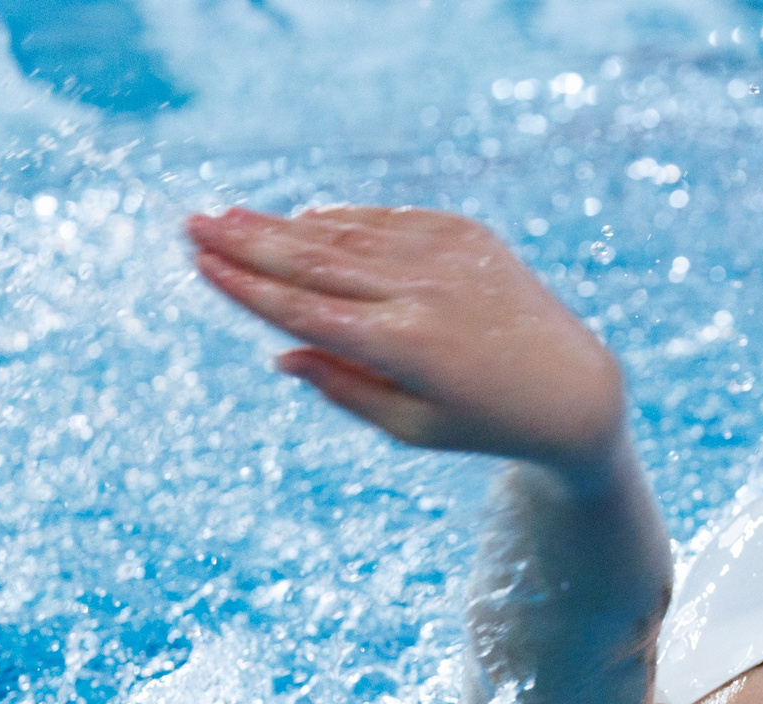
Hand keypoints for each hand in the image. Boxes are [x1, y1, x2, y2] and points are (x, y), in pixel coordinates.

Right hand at [186, 205, 627, 484]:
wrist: (572, 387)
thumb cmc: (483, 422)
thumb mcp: (412, 427)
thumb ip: (344, 387)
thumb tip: (279, 353)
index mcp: (404, 347)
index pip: (304, 309)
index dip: (246, 286)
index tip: (199, 263)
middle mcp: (421, 292)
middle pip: (314, 260)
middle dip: (247, 242)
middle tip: (191, 224)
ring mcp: (445, 256)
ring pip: (346, 233)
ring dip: (285, 225)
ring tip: (230, 217)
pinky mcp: (464, 234)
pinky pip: (387, 220)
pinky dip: (342, 219)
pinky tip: (303, 218)